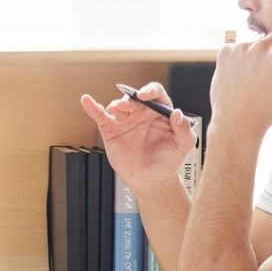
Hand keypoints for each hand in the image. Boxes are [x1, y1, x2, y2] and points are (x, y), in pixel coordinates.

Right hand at [80, 82, 196, 191]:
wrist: (150, 180)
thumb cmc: (168, 161)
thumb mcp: (183, 146)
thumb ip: (184, 130)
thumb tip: (178, 113)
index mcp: (160, 112)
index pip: (156, 94)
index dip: (150, 91)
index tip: (145, 95)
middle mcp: (142, 113)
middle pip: (135, 97)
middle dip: (132, 99)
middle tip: (131, 106)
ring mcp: (126, 120)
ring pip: (119, 105)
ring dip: (117, 104)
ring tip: (118, 110)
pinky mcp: (111, 129)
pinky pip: (100, 115)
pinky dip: (92, 107)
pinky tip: (87, 100)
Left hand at [208, 0, 271, 144]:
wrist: (236, 123)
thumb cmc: (270, 112)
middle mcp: (260, 48)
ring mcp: (240, 49)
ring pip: (259, 42)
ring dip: (262, 53)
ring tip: (257, 76)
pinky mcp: (225, 52)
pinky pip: (240, 47)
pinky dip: (244, 57)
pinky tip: (243, 74)